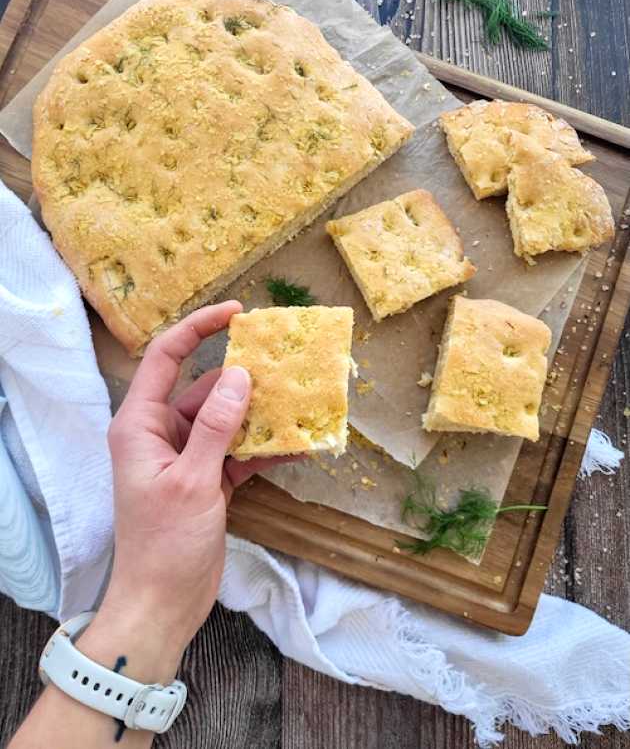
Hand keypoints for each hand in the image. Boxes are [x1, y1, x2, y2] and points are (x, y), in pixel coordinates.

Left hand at [89, 301, 277, 680]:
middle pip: (205, 387)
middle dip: (243, 376)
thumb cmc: (165, 542)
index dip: (198, 328)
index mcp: (141, 423)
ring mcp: (188, 455)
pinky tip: (299, 445)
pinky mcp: (209, 478)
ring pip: (227, 419)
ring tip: (299, 399)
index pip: (166, 357)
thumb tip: (240, 375)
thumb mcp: (191, 480)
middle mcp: (162, 432)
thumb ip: (216, 427)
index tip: (237, 312)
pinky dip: (265, 448)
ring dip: (260, 413)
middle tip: (284, 362)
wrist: (164, 602)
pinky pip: (239, 450)